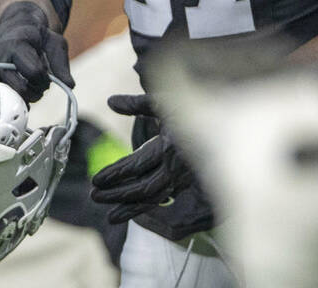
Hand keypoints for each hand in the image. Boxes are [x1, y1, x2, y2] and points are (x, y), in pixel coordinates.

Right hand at [0, 1, 73, 102]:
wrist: (16, 30)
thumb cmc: (37, 38)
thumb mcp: (55, 44)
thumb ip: (61, 64)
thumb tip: (70, 85)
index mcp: (16, 45)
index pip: (34, 72)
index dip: (44, 79)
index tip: (47, 76)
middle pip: (21, 88)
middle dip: (35, 92)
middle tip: (39, 86)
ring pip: (8, 97)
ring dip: (23, 98)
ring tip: (28, 87)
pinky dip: (10, 102)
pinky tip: (18, 95)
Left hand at [89, 94, 195, 223]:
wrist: (222, 124)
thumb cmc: (191, 108)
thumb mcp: (163, 102)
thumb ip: (136, 104)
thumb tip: (110, 101)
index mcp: (168, 145)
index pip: (136, 164)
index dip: (114, 173)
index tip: (95, 179)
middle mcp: (176, 166)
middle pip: (143, 187)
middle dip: (117, 194)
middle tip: (94, 196)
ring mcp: (182, 177)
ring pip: (154, 198)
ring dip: (130, 207)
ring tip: (110, 216)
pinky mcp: (186, 182)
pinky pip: (164, 198)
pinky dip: (147, 206)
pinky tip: (134, 210)